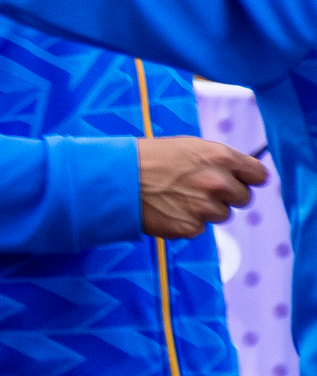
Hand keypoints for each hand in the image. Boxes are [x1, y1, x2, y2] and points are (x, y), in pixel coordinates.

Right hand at [138, 136, 265, 239]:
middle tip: (200, 189)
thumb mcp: (188, 147)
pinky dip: (186, 221)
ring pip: (222, 215)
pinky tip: (168, 209)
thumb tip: (239, 174)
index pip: (259, 175)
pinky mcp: (190, 227)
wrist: (115, 179)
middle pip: (243, 198)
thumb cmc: (149, 158)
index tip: (241, 181)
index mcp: (221, 157)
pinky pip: (199, 228)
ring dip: (206, 210)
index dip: (248, 178)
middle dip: (226, 196)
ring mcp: (205, 207)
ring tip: (178, 198)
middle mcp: (218, 183)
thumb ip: (218, 161)